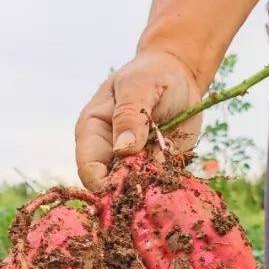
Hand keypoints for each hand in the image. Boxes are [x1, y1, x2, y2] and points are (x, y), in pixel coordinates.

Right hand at [75, 50, 202, 189]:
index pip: (88, 169)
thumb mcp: (140, 86)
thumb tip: (123, 149)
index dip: (103, 183)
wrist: (179, 77)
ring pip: (137, 192)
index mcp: (92, 133)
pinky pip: (160, 188)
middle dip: (132, 189)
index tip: (127, 182)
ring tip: (168, 163)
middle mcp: (109, 155)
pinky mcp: (157, 171)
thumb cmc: (152, 75)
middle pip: (112, 187)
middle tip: (154, 175)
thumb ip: (129, 114)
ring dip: (153, 187)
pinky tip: (177, 167)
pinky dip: (170, 184)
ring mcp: (133, 166)